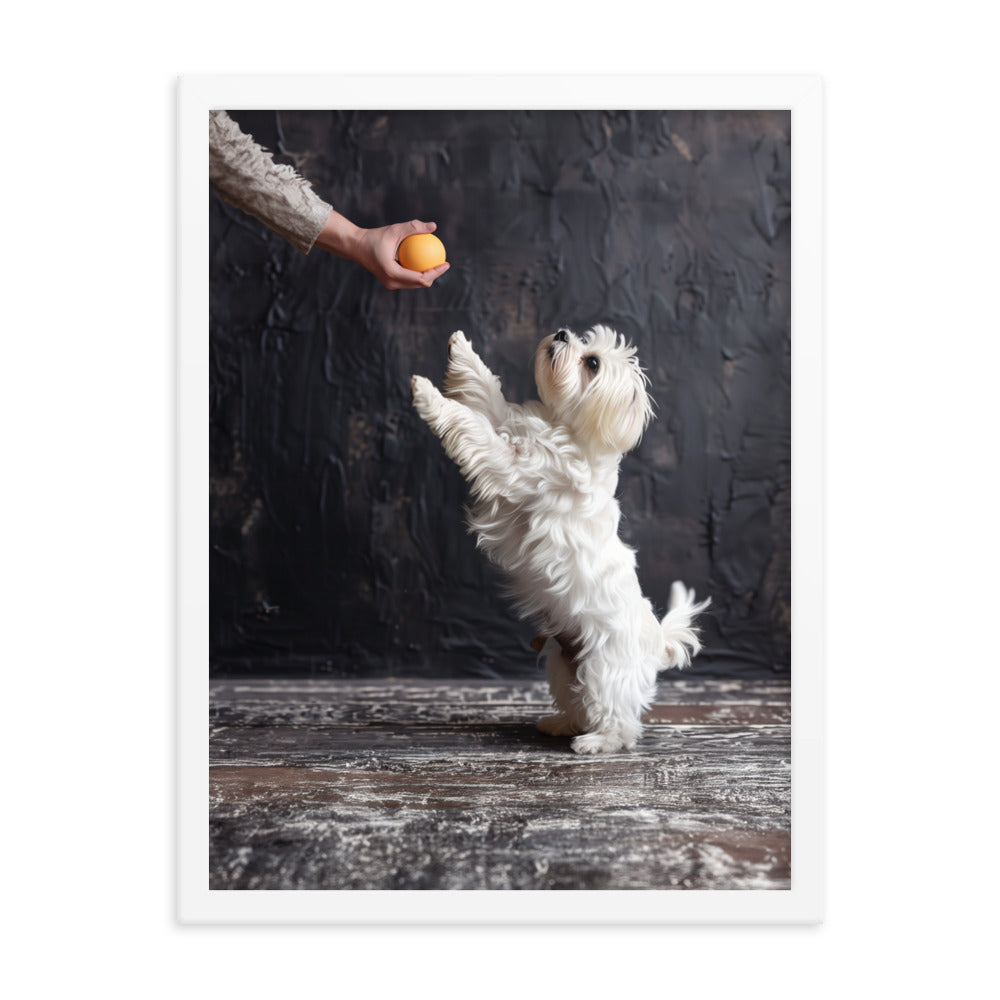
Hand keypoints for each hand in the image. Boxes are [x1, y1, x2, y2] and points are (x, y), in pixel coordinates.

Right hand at [315, 212, 449, 289]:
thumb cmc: (374, 237)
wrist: (356, 246)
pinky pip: (408, 279)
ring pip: (415, 284)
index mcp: (393, 273)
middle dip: (434, 276)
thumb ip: (414, 227)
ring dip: (427, 275)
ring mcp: (390, 284)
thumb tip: (434, 226)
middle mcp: (392, 282)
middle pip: (420, 284)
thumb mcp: (395, 230)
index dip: (436, 273)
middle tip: (444, 263)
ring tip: (437, 263)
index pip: (421, 278)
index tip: (446, 263)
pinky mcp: (390, 281)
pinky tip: (425, 261)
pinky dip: (418, 272)